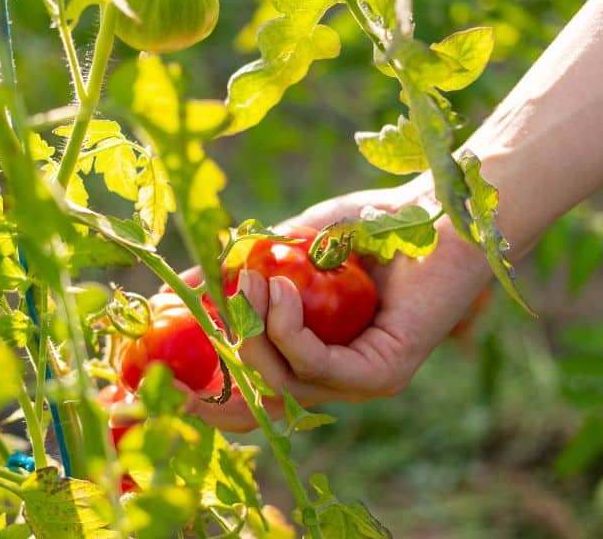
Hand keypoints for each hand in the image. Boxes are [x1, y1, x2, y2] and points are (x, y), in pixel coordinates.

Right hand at [183, 177, 494, 431]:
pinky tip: (279, 288)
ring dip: (253, 331)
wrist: (444, 207)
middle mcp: (337, 377)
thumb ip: (243, 270)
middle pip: (258, 395)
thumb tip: (174, 287)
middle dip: (217, 359)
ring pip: (283, 382)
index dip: (204, 376)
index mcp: (315, 355)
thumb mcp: (292, 247)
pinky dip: (288, 329)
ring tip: (247, 280)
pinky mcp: (383, 373)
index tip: (158, 345)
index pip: (250, 386)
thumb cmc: (375, 223)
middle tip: (182, 317)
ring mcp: (361, 381)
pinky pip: (316, 364)